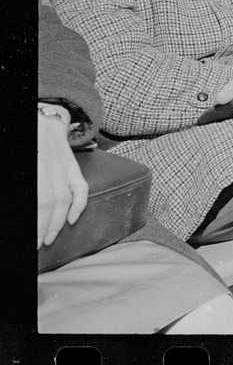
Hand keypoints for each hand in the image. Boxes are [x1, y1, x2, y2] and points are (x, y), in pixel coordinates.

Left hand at [38, 115, 87, 249]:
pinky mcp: (73, 168)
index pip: (39, 202)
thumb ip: (26, 182)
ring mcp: (65, 169)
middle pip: (51, 205)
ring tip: (49, 239)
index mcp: (37, 167)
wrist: (44, 118)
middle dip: (45, 229)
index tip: (32, 240)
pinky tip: (73, 220)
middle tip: (38, 245)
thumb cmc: (28, 141)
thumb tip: (29, 205)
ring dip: (58, 223)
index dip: (37, 223)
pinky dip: (79, 205)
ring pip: (65, 200)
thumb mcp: (20, 161)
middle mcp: (51, 169)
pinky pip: (81, 188)